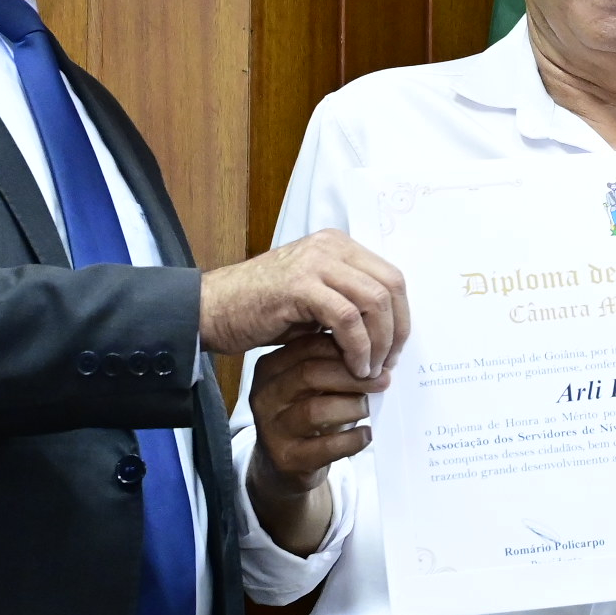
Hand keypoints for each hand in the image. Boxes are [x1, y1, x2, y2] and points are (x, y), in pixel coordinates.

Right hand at [200, 229, 408, 378]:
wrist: (213, 309)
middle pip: (390, 287)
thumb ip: (348, 301)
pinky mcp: (300, 286)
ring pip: (373, 301)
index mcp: (338, 246)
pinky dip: (357, 346)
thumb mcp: (315, 298)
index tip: (396, 348)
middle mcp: (331, 247)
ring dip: (379, 342)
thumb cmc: (262, 309)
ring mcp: (315, 263)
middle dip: (396, 331)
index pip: (392, 277)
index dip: (402, 316)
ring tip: (369, 369)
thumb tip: (387, 329)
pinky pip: (347, 318)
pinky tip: (353, 366)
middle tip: (388, 362)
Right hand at [244, 335, 383, 552]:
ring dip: (352, 407)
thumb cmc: (306, 415)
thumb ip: (334, 365)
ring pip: (315, 410)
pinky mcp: (287, 458)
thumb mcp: (314, 385)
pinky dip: (353, 439)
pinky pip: (327, 446)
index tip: (375, 358)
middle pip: (310, 374)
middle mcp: (265, 396)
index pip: (309, 347)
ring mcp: (272, 429)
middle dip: (353, 377)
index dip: (347, 349)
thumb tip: (378, 354)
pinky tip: (365, 435)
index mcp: (270, 368)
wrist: (282, 465)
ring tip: (368, 409)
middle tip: (383, 381)